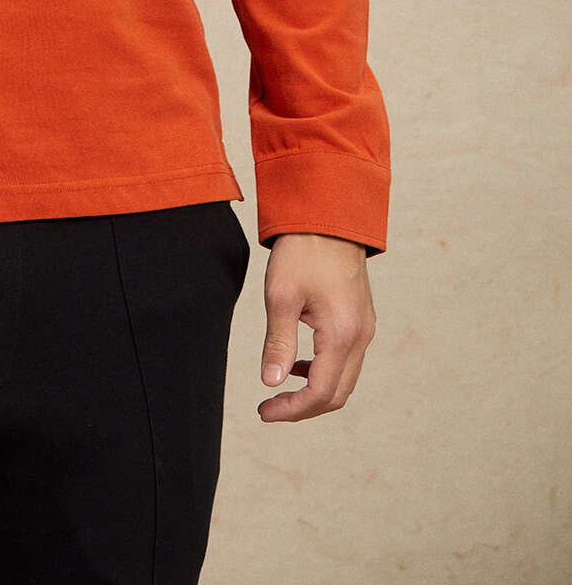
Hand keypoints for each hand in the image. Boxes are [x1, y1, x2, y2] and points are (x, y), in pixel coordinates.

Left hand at [257, 232, 376, 421]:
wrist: (328, 216)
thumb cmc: (303, 250)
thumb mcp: (281, 296)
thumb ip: (279, 343)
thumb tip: (271, 382)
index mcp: (342, 333)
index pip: (321, 393)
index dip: (292, 409)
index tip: (264, 411)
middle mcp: (361, 335)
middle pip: (337, 393)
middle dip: (304, 408)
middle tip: (270, 409)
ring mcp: (364, 327)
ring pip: (344, 378)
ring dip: (314, 391)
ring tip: (280, 390)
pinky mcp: (360, 318)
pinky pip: (346, 359)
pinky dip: (324, 371)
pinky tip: (299, 364)